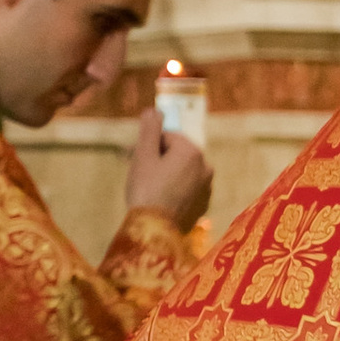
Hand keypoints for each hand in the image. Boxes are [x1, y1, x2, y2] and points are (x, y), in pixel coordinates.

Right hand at [126, 105, 209, 230]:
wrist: (155, 230)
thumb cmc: (146, 189)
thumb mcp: (144, 155)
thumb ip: (150, 129)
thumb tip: (154, 110)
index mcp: (192, 151)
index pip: (167, 137)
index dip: (148, 145)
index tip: (133, 157)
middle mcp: (205, 167)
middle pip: (176, 154)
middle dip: (157, 158)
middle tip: (136, 172)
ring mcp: (206, 188)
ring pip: (181, 172)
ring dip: (165, 174)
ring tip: (147, 188)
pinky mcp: (203, 205)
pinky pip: (186, 189)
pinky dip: (174, 190)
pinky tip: (159, 200)